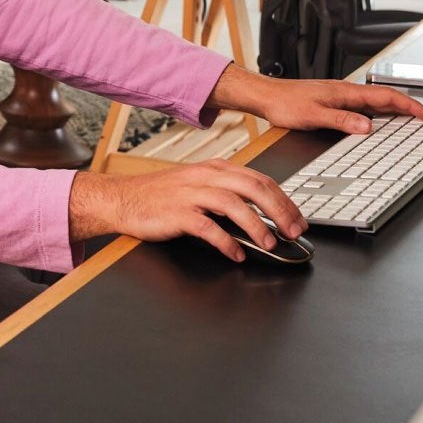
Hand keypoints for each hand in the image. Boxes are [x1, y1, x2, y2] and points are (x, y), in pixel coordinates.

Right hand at [70, 160, 304, 262]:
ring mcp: (190, 194)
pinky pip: (207, 227)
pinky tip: (235, 254)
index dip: (284, 200)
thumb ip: (228, 193)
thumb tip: (263, 212)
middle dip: (279, 211)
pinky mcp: (176, 213)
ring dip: (256, 226)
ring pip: (232, 204)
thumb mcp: (199, 185)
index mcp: (215, 168)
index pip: (259, 179)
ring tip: (269, 245)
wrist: (123, 199)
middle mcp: (205, 177)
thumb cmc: (162, 195)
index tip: (298, 220)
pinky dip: (225, 242)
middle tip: (293, 233)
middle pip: (252, 188)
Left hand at [210, 63, 422, 134]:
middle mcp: (346, 92)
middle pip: (386, 98)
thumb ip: (341, 120)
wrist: (266, 96)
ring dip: (396, 111)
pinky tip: (379, 124)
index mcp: (346, 92)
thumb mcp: (313, 115)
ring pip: (376, 103)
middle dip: (410, 108)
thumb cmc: (284, 103)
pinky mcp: (334, 102)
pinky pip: (365, 108)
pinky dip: (379, 115)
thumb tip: (367, 127)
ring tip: (411, 123)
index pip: (387, 97)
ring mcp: (341, 97)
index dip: (410, 106)